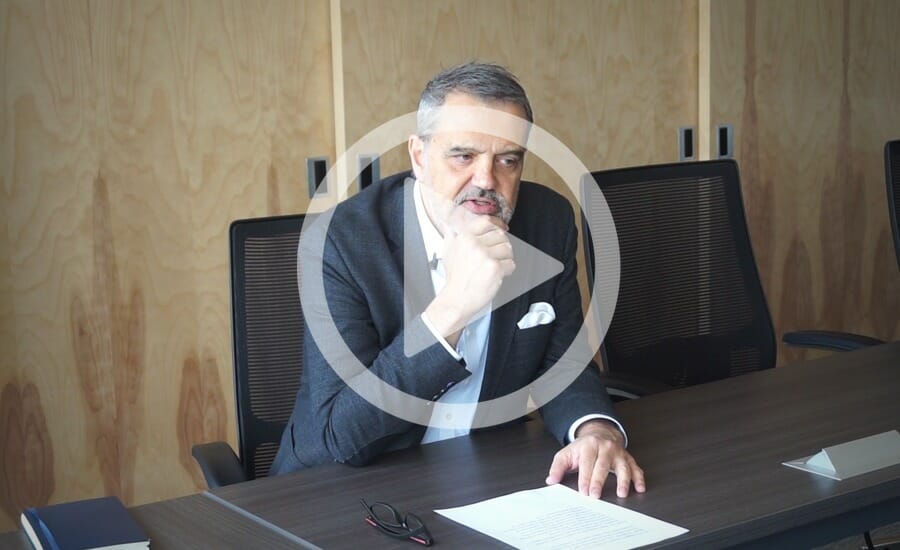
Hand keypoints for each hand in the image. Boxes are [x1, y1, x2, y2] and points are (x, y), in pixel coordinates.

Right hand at [425, 211, 514, 341]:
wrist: (457, 299)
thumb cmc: (455, 279)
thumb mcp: (448, 253)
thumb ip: (451, 238)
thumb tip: (450, 228)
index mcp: (465, 238)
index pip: (486, 222)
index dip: (495, 228)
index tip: (498, 233)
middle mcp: (475, 244)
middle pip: (501, 236)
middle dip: (501, 247)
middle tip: (496, 257)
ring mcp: (485, 256)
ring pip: (508, 250)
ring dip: (505, 259)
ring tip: (496, 267)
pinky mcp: (495, 268)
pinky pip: (510, 264)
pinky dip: (507, 271)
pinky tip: (497, 275)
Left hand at [545, 420, 645, 498]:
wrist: (600, 433)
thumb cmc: (582, 447)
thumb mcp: (566, 453)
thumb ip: (558, 467)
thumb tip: (551, 480)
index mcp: (589, 446)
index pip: (587, 463)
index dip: (585, 478)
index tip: (583, 491)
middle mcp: (605, 447)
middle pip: (603, 465)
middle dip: (599, 481)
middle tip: (596, 496)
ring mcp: (618, 453)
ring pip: (623, 466)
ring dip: (623, 480)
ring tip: (621, 493)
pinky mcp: (628, 457)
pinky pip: (635, 467)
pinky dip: (638, 478)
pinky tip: (639, 487)